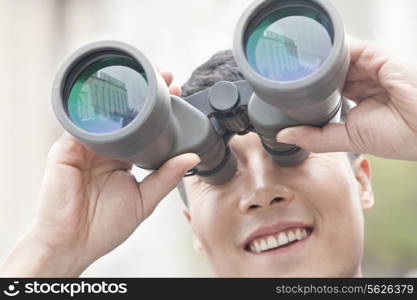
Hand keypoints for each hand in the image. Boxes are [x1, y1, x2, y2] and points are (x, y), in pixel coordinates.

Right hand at [0, 72, 199, 276]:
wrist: (73, 243)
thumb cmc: (105, 226)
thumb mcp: (144, 200)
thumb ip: (166, 178)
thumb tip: (192, 158)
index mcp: (123, 158)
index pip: (144, 129)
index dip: (160, 112)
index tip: (177, 95)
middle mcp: (106, 148)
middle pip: (127, 115)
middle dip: (146, 95)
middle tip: (167, 77)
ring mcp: (86, 146)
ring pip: (106, 113)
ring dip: (125, 95)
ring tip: (149, 79)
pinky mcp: (67, 148)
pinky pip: (82, 123)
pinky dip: (98, 109)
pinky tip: (117, 96)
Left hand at [277, 37, 416, 160]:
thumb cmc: (399, 135)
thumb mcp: (347, 139)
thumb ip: (315, 137)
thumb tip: (284, 136)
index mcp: (356, 96)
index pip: (325, 87)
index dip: (306, 88)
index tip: (285, 92)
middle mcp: (361, 78)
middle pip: (326, 70)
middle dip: (306, 74)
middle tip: (281, 78)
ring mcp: (368, 65)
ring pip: (333, 58)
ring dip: (313, 61)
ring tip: (289, 66)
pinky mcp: (375, 54)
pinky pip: (345, 47)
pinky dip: (326, 50)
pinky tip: (308, 55)